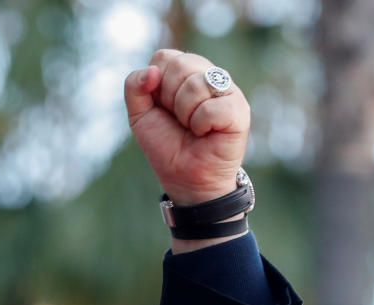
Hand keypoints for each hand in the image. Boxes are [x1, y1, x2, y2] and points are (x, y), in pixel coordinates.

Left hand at [125, 50, 249, 205]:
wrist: (185, 179)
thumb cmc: (167, 146)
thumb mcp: (139, 116)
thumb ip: (134, 87)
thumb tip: (152, 71)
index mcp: (185, 73)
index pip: (164, 57)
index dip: (156, 85)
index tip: (162, 108)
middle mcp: (208, 76)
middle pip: (180, 64)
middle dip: (169, 98)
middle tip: (178, 120)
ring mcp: (226, 91)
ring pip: (196, 83)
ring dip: (184, 114)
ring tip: (192, 128)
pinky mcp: (239, 109)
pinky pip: (212, 107)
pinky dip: (201, 125)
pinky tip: (206, 133)